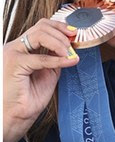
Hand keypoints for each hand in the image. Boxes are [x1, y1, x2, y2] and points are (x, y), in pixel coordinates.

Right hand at [3, 19, 78, 141]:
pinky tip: (68, 62)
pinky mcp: (14, 63)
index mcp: (22, 49)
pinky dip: (58, 60)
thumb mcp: (48, 73)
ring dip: (60, 43)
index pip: (41, 27)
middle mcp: (15, 48)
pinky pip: (41, 58)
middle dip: (62, 33)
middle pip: (41, 26)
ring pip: (40, 34)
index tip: (74, 34)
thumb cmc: (28, 98)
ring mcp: (12, 53)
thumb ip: (55, 58)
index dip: (60, 27)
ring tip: (69, 55)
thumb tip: (69, 49)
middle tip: (73, 44)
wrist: (15, 115)